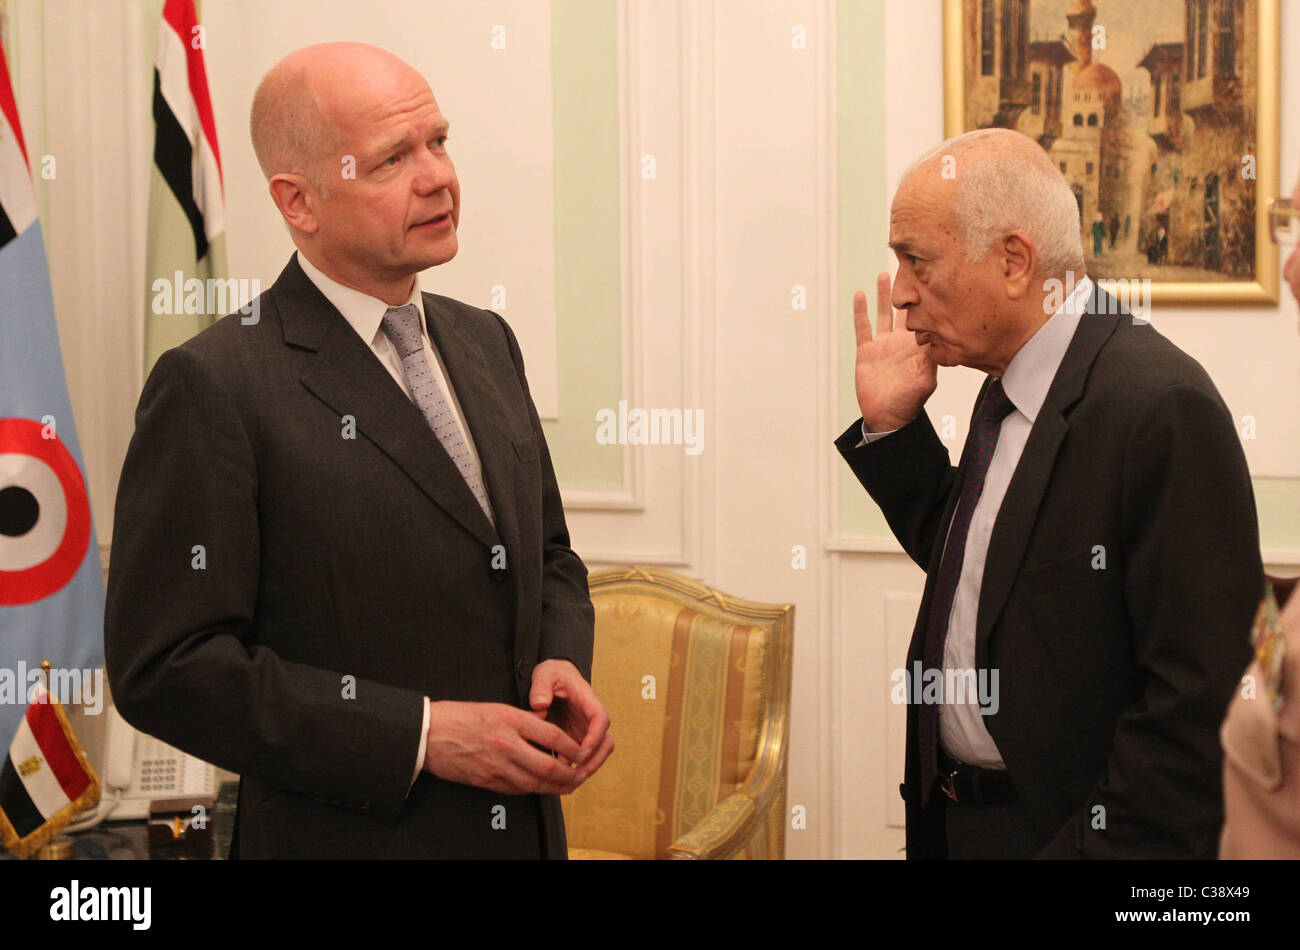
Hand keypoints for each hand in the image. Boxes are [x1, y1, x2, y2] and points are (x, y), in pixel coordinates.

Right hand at [422, 700, 585, 795]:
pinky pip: (515, 789)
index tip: (580, 751)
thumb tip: (548, 725)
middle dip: (569, 774)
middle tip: (579, 775)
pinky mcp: (485, 780)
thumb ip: (524, 718)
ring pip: (534, 783)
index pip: (553, 735)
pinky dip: (531, 789)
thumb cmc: (461, 716)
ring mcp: (495, 765)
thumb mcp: (497, 707)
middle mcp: (506, 743)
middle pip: (548, 766)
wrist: (429, 734)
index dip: (572, 747)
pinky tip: (539, 787)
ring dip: (553, 787)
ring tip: (565, 785)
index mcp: (511, 720)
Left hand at [529, 658, 612, 783]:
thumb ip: (541, 688)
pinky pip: (581, 758)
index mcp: (588, 700)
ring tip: (567, 781)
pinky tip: (557, 778)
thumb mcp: (544, 674)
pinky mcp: (576, 739)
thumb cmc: (551, 674)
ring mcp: (586, 730)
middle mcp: (591, 718)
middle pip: (606, 742)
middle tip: (577, 774)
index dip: (595, 738)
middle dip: (595, 760)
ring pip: (597, 754)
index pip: (601, 719)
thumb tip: (539, 704)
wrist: (553, 678)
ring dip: (586, 768)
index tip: (581, 752)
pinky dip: (573, 768)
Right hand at [854, 272, 937, 431]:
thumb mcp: (925, 382)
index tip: (932, 277)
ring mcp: (883, 345)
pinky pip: (862, 327)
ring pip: (883, 313)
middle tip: (911, 265)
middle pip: (905, 309)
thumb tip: (934, 340)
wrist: (887, 418)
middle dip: (908, 290)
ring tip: (886, 273)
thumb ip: (929, 361)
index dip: (928, 299)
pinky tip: (860, 294)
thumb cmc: (909, 404)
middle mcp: (901, 341)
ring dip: (884, 294)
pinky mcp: (866, 351)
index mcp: (918, 346)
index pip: (925, 317)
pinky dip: (861, 311)